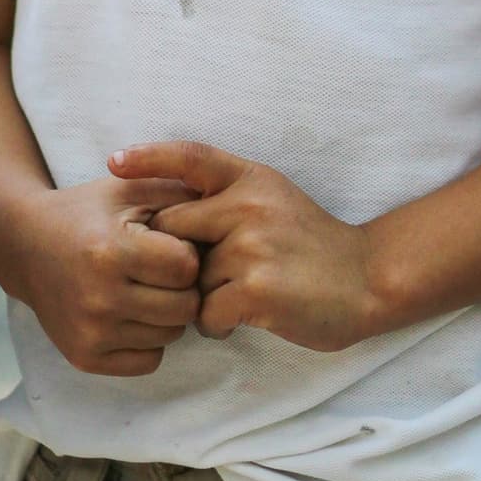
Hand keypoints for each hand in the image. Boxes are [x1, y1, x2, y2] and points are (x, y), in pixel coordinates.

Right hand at [0, 170, 202, 377]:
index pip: (186, 268)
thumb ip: (179, 193)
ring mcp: (91, 333)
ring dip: (167, 313)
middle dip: (182, 287)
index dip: (185, 254)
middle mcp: (99, 298)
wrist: (26, 246)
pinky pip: (149, 360)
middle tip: (160, 271)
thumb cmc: (87, 214)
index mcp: (110, 252)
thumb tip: (231, 209)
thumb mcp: (129, 190)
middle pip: (184, 307)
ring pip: (170, 336)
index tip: (167, 244)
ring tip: (144, 288)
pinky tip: (131, 313)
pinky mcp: (85, 358)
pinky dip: (149, 340)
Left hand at [116, 142, 383, 352]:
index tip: (113, 163)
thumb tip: (165, 216)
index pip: (190, 156)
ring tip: (237, 297)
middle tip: (201, 273)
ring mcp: (252, 248)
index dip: (148, 156)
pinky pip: (205, 312)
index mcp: (250, 179)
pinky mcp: (256, 291)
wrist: (367, 280)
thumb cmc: (311, 244)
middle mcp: (248, 206)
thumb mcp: (273, 198)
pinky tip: (242, 318)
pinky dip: (216, 324)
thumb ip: (226, 199)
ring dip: (201, 296)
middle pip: (171, 228)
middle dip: (173, 257)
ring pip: (188, 278)